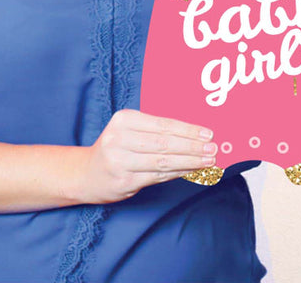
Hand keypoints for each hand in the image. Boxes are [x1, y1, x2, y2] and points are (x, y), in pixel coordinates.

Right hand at [79, 109, 217, 203]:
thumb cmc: (116, 148)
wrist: (87, 173)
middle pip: (164, 143)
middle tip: (213, 148)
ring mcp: (120, 161)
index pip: (162, 124)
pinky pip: (158, 176)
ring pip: (163, 161)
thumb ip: (155, 130)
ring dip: (190, 161)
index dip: (187, 130)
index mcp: (123, 119)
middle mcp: (119, 138)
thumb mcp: (128, 130)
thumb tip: (193, 133)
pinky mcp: (124, 181)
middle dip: (192, 146)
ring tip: (209, 160)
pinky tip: (191, 170)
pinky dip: (178, 173)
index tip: (208, 133)